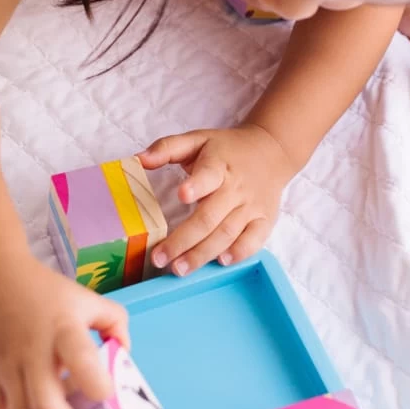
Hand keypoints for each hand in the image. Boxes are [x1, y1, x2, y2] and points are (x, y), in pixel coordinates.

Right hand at [0, 255, 129, 408]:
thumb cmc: (43, 290)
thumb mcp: (86, 298)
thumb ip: (115, 323)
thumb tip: (124, 357)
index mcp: (63, 329)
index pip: (80, 359)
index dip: (96, 385)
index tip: (106, 397)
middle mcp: (31, 352)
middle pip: (46, 407)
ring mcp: (4, 368)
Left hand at [138, 123, 297, 275]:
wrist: (271, 152)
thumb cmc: (226, 150)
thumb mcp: (198, 139)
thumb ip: (167, 148)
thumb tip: (138, 160)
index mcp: (218, 165)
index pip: (209, 174)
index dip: (196, 185)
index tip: (181, 195)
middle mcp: (236, 188)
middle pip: (210, 217)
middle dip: (184, 240)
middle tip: (160, 258)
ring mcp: (252, 207)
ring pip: (227, 233)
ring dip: (203, 254)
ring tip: (179, 269)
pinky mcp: (264, 220)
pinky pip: (253, 241)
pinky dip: (239, 253)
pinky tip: (221, 262)